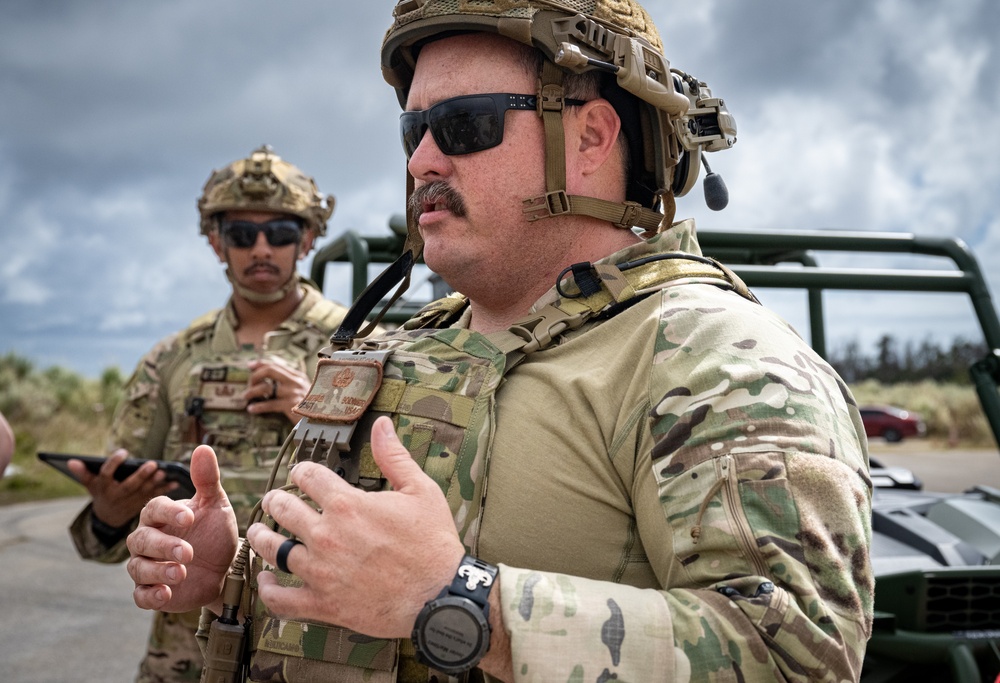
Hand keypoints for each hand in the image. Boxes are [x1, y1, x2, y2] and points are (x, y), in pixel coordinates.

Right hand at [68, 448, 175, 527]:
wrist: (109, 518)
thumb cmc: (101, 492)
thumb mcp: (91, 484)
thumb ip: (82, 472)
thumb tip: (70, 460)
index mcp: (103, 488)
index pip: (106, 474)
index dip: (114, 464)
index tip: (124, 452)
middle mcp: (117, 496)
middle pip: (129, 485)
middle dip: (140, 475)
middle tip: (153, 464)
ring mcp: (130, 503)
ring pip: (142, 492)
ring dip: (154, 483)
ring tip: (163, 472)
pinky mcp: (141, 506)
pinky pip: (154, 498)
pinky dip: (164, 490)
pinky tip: (175, 483)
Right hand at [126, 444, 238, 613]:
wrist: (225, 569)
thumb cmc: (215, 533)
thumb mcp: (216, 506)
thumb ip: (207, 479)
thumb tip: (203, 448)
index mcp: (161, 516)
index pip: (154, 508)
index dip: (169, 512)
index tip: (189, 518)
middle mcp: (148, 540)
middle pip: (141, 540)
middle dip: (163, 546)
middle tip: (187, 552)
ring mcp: (147, 566)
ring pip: (138, 567)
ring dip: (157, 571)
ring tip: (181, 572)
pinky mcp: (151, 590)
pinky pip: (140, 595)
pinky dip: (150, 595)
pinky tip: (166, 594)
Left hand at [245, 357, 310, 422]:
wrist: (323, 418)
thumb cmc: (311, 405)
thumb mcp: (302, 390)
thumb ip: (289, 383)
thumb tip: (268, 379)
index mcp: (298, 375)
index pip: (276, 364)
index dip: (260, 363)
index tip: (250, 365)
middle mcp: (295, 381)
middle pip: (270, 371)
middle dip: (255, 376)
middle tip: (249, 384)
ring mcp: (293, 393)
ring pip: (266, 387)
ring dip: (253, 392)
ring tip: (246, 397)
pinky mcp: (291, 405)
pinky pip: (269, 404)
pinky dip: (258, 406)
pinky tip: (252, 409)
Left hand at [247, 416, 464, 637]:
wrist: (440, 596)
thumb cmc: (433, 543)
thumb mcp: (420, 491)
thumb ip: (394, 457)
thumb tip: (381, 425)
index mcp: (347, 504)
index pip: (307, 476)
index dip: (302, 471)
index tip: (301, 474)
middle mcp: (326, 535)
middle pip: (283, 508)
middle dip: (275, 500)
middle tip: (274, 500)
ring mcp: (320, 571)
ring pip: (273, 550)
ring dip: (262, 538)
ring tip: (259, 532)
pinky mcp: (322, 603)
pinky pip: (281, 599)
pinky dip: (268, 589)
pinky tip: (265, 579)